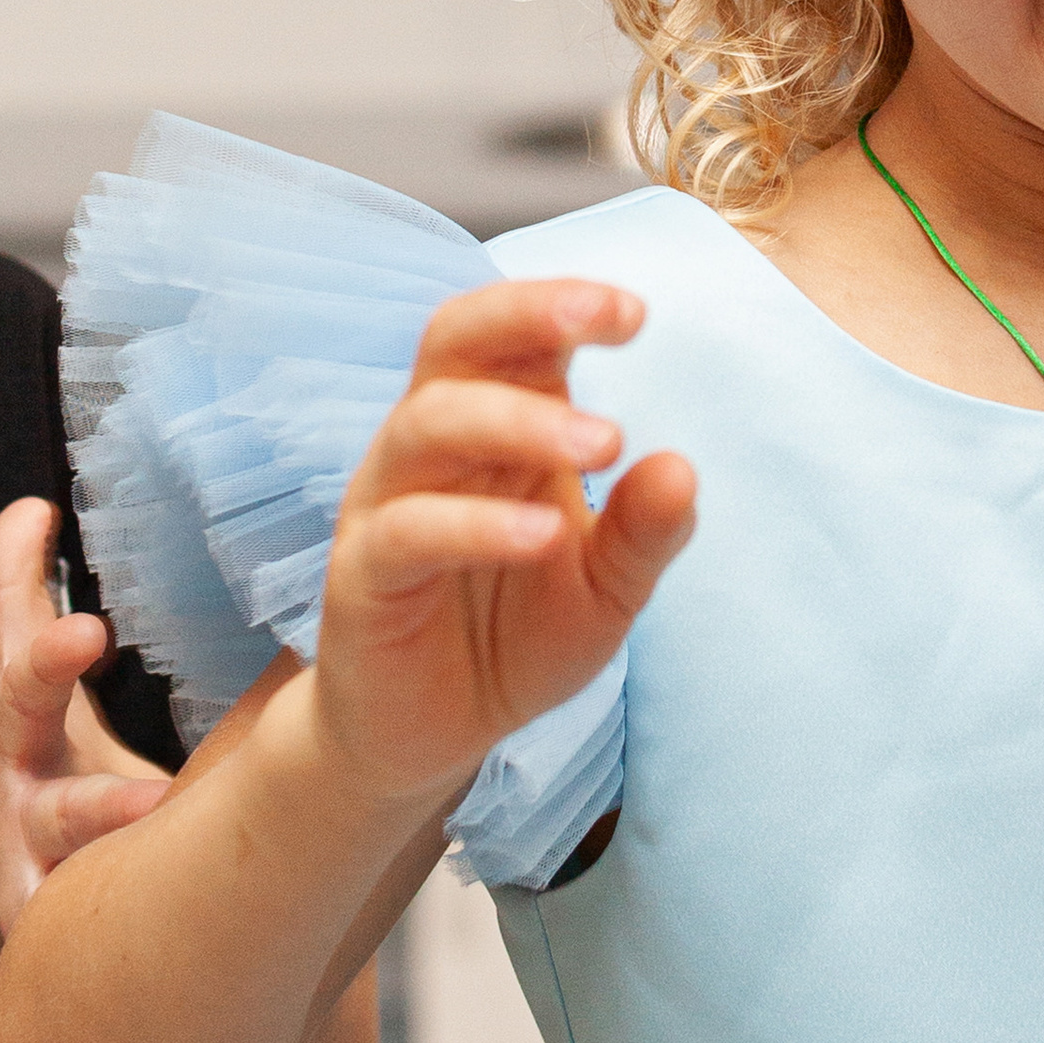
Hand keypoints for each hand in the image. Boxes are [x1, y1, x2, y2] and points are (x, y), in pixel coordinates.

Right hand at [0, 499, 173, 935]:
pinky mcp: (47, 923)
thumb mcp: (166, 713)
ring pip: (56, 819)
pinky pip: (74, 907)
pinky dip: (113, 889)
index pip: (18, 631)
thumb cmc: (147, 806)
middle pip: (17, 706)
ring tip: (152, 804)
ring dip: (102, 807)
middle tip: (85, 632)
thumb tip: (273, 550)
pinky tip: (163, 883)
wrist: (132, 941)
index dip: (13, 572)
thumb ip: (198, 643)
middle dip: (43, 665)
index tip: (37, 513)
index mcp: (42, 719)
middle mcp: (26, 775)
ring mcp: (30, 848)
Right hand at [307, 280, 695, 814]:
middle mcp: (432, 449)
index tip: (634, 312)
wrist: (434, 737)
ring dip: (519, 419)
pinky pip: (406, 530)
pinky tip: (544, 534)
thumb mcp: (604, 589)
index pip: (511, 335)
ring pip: (426, 423)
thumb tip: (681, 465)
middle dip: (527, 314)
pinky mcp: (361, 577)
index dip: (563, 305)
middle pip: (452, 340)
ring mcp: (387, 506)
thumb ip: (644, 532)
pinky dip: (477, 523)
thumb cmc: (514, 639)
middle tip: (610, 320)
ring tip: (607, 441)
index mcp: (494, 428)